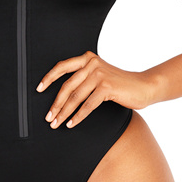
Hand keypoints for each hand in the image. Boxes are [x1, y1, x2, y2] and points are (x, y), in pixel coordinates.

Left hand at [36, 50, 150, 128]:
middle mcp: (92, 63)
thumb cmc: (120, 83)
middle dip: (55, 104)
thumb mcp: (100, 74)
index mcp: (88, 58)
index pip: (62, 66)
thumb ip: (84, 77)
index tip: (38, 89)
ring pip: (75, 97)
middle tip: (48, 117)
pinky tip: (72, 123)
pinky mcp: (106, 87)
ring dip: (64, 113)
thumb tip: (62, 95)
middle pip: (67, 86)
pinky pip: (87, 105)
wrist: (143, 86)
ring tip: (57, 123)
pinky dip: (78, 116)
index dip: (48, 78)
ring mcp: (99, 75)